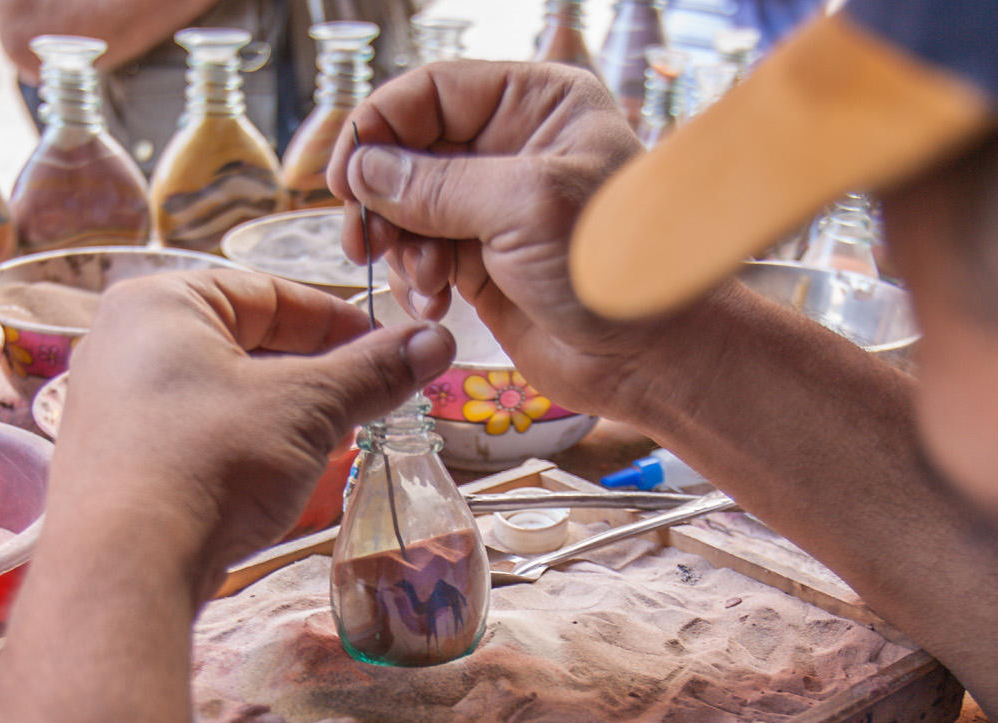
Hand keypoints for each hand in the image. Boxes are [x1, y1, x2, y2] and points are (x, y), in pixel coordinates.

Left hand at [51, 270, 453, 594]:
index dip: (342, 322)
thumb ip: (373, 370)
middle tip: (371, 398)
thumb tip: (439, 341)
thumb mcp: (307, 408)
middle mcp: (125, 341)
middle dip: (316, 371)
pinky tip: (282, 472)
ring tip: (336, 438)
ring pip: (224, 389)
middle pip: (247, 341)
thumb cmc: (210, 461)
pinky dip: (246, 441)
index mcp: (162, 302)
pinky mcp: (116, 458)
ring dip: (287, 410)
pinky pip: (196, 430)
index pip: (272, 293)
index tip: (393, 350)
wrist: (125, 567)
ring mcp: (113, 402)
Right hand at [326, 61, 696, 420]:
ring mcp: (495, 208)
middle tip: (365, 240)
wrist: (651, 355)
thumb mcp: (524, 205)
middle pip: (409, 151)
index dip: (380, 128)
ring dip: (401, 247)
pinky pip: (422, 257)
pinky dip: (415, 279)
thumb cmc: (614, 264)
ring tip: (426, 283)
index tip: (346, 177)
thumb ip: (435, 185)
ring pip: (408, 209)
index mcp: (535, 104)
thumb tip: (363, 169)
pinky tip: (433, 303)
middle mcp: (512, 149)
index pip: (431, 92)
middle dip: (382, 197)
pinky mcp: (484, 263)